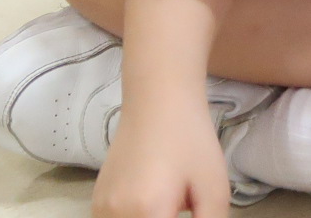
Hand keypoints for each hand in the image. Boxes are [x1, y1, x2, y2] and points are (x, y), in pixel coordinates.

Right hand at [94, 99, 232, 217]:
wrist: (158, 104)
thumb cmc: (191, 143)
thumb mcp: (214, 189)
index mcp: (148, 212)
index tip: (186, 214)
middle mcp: (116, 215)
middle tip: (178, 208)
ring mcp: (100, 210)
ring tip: (168, 207)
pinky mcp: (96, 203)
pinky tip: (153, 207)